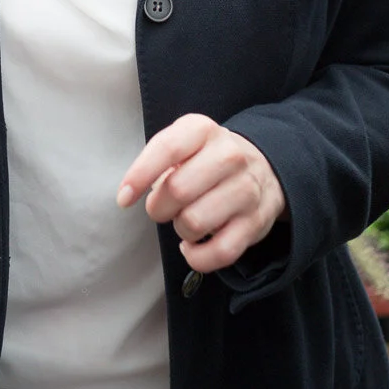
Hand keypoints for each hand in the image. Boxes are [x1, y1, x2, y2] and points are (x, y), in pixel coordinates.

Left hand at [116, 114, 288, 273]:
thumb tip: (133, 192)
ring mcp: (246, 190)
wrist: (264, 167)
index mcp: (203, 130)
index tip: (124, 198)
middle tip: (162, 208)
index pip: (167, 149)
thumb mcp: (184, 142)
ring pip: (195, 223)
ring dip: (179, 230)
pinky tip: (192, 247)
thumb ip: (158, 160)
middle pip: (178, 191)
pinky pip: (219, 252)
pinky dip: (198, 257)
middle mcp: (229, 156)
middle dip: (158, 207)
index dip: (139, 176)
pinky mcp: (255, 223)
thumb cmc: (208, 158)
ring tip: (185, 220)